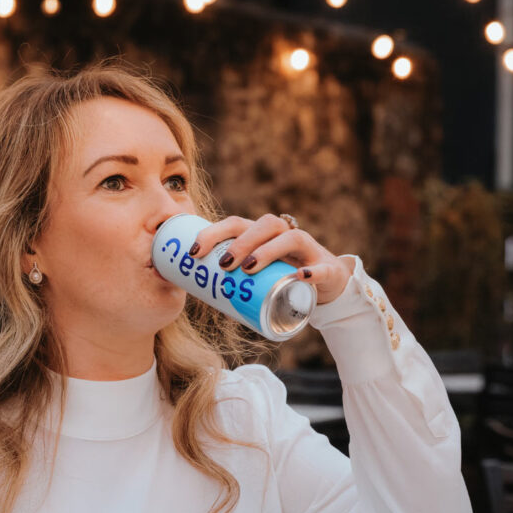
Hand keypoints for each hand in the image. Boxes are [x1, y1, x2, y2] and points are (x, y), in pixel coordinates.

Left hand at [190, 214, 352, 304]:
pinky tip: (301, 276)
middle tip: (223, 265)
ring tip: (249, 269)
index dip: (214, 233)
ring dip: (268, 250)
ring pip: (290, 238)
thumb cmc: (279, 279)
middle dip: (239, 242)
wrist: (326, 288)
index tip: (193, 253)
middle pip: (262, 225)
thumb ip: (227, 278)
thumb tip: (185, 287)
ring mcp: (307, 250)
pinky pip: (322, 267)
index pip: (236, 224)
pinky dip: (313, 271)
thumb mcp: (253, 276)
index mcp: (261, 236)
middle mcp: (283, 235)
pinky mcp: (327, 269)